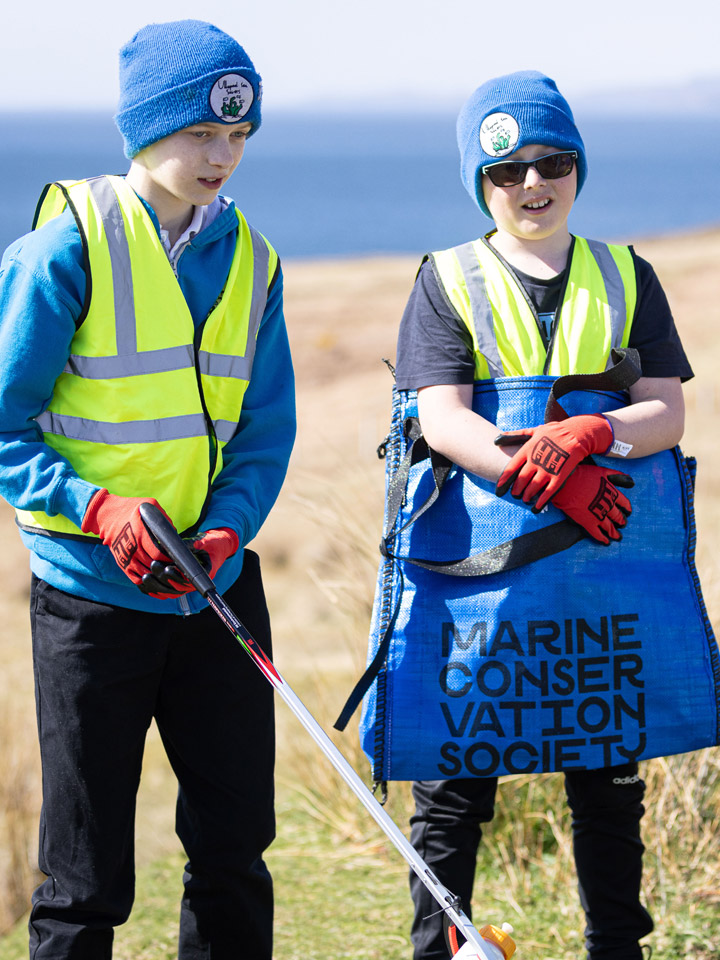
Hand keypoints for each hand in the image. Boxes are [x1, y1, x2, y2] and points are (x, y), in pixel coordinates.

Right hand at [81, 489, 176, 587]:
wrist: (107, 516)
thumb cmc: (130, 509)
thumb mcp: (148, 504)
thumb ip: (163, 517)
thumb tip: (174, 532)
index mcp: (140, 533)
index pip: (157, 554)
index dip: (169, 559)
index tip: (176, 558)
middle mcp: (132, 547)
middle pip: (153, 565)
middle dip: (165, 567)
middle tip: (174, 567)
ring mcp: (126, 557)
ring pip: (145, 574)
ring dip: (157, 575)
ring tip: (165, 572)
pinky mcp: (122, 563)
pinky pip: (135, 579)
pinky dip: (146, 580)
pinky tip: (153, 576)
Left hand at [138, 529, 237, 597]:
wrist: (217, 547)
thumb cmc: (211, 544)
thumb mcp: (202, 543)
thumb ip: (188, 546)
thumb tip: (172, 546)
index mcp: (204, 574)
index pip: (188, 582)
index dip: (176, 578)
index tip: (167, 569)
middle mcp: (195, 583)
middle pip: (177, 589)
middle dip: (163, 580)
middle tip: (153, 566)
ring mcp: (187, 585)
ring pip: (170, 592)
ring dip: (157, 586)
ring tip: (145, 577)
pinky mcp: (180, 583)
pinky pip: (167, 591)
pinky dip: (156, 590)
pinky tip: (145, 585)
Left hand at [495, 414, 613, 510]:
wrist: (576, 433)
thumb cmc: (554, 431)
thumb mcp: (533, 430)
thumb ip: (514, 436)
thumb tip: (495, 439)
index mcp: (527, 450)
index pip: (511, 468)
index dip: (504, 480)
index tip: (499, 488)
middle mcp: (535, 461)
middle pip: (520, 480)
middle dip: (516, 490)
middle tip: (514, 495)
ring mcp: (547, 469)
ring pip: (532, 488)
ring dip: (527, 496)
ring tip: (525, 499)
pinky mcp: (559, 476)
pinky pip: (548, 492)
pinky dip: (541, 501)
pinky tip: (537, 507)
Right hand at [551, 464, 632, 544]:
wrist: (566, 483)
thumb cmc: (582, 475)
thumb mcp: (602, 471)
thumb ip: (616, 476)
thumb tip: (630, 480)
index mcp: (612, 493)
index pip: (624, 503)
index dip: (626, 508)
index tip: (628, 512)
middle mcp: (608, 506)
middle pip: (618, 516)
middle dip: (621, 521)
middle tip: (623, 524)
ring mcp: (598, 515)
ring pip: (609, 526)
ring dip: (614, 532)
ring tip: (617, 537)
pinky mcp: (588, 522)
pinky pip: (597, 533)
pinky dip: (602, 538)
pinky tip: (606, 542)